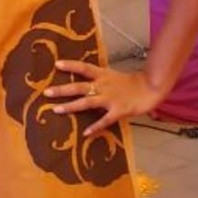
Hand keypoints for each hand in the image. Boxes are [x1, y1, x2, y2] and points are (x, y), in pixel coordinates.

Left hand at [44, 59, 164, 137]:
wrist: (150, 88)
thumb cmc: (131, 84)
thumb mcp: (113, 77)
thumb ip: (99, 79)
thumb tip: (85, 82)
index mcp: (102, 75)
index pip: (84, 67)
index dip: (70, 65)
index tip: (56, 64)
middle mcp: (103, 85)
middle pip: (79, 86)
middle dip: (62, 90)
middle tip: (46, 92)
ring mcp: (110, 98)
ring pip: (87, 102)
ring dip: (71, 106)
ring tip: (56, 110)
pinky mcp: (118, 111)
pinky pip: (105, 120)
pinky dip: (95, 126)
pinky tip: (86, 133)